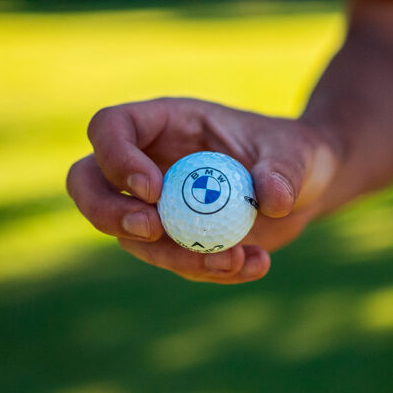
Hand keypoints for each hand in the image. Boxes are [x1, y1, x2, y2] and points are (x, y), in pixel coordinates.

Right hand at [66, 98, 337, 283]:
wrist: (305, 189)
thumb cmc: (294, 154)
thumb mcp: (297, 154)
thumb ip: (283, 171)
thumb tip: (271, 199)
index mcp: (164, 122)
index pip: (109, 128)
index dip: (116, 158)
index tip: (153, 191)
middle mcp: (147, 161)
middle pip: (87, 183)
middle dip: (107, 212)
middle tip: (151, 232)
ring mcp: (153, 204)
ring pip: (127, 235)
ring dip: (173, 255)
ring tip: (235, 259)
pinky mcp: (172, 239)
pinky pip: (171, 261)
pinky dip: (207, 270)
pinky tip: (254, 264)